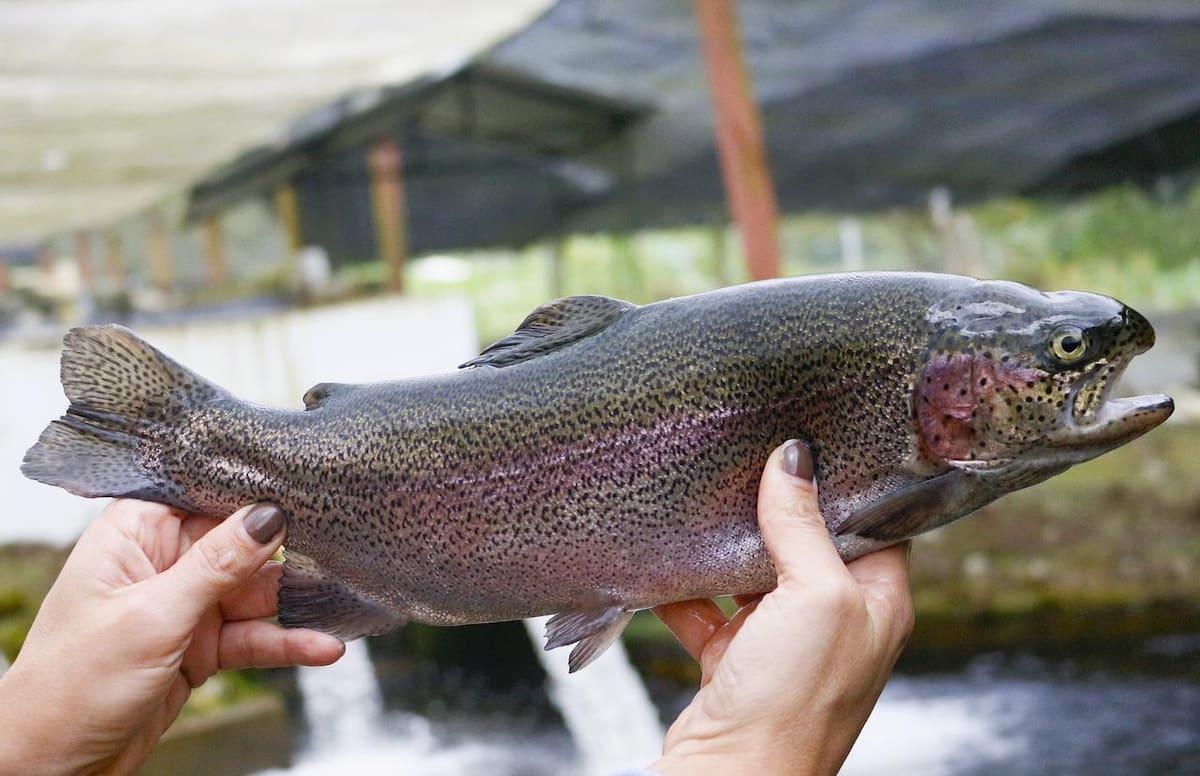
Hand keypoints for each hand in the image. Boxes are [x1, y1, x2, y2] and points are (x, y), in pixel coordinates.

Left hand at [0, 499, 344, 775]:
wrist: (54, 764)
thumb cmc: (71, 686)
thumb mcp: (153, 617)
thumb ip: (217, 565)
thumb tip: (267, 516)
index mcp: (135, 535)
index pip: (204, 494)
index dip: (252, 490)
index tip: (305, 485)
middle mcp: (163, 564)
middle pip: (241, 542)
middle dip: (289, 551)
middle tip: (340, 550)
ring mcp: (185, 606)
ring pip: (256, 592)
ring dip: (296, 602)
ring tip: (341, 601)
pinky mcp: (201, 646)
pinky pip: (255, 636)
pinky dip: (287, 643)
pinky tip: (322, 646)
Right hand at [651, 441, 913, 774]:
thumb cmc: (794, 703)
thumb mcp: (815, 597)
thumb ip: (803, 525)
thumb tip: (794, 458)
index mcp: (878, 605)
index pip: (875, 526)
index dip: (847, 485)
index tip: (816, 441)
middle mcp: (834, 622)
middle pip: (808, 544)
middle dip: (776, 507)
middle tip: (749, 459)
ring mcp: (782, 643)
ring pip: (754, 575)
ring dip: (727, 547)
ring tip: (704, 502)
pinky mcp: (733, 660)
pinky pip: (706, 610)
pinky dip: (685, 590)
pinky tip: (666, 563)